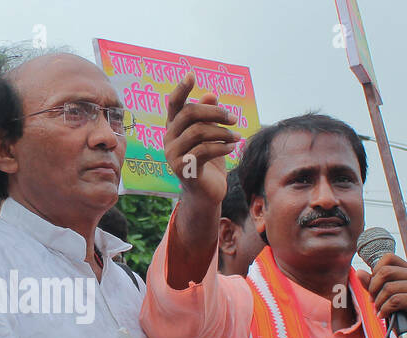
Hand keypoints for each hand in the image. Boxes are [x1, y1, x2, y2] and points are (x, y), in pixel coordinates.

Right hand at [164, 73, 237, 207]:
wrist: (206, 193)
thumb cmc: (208, 161)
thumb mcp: (211, 136)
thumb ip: (209, 116)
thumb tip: (211, 94)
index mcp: (174, 128)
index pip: (174, 104)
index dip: (181, 89)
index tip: (191, 75)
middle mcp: (169, 139)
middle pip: (189, 114)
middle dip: (215, 112)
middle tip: (234, 118)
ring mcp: (173, 155)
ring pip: (198, 132)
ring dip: (222, 132)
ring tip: (236, 137)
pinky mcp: (182, 169)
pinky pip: (203, 150)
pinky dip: (221, 147)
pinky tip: (232, 148)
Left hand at [367, 253, 406, 337]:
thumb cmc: (398, 312)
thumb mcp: (382, 295)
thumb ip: (371, 284)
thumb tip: (360, 272)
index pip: (387, 257)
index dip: (375, 271)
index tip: (373, 287)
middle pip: (385, 272)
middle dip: (373, 288)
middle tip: (373, 301)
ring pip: (388, 288)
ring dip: (379, 302)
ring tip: (380, 310)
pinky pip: (395, 300)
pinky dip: (385, 309)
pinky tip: (384, 315)